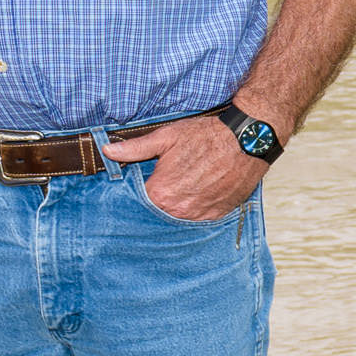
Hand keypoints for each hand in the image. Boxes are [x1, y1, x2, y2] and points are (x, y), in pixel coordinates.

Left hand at [105, 112, 270, 221]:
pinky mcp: (217, 215)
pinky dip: (194, 210)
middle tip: (162, 187)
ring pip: (177, 219)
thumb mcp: (167, 137)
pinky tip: (196, 196)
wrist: (248, 140)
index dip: (136, 195)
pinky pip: (198, 220)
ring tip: (180, 191)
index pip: (137, 203)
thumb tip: (107, 150)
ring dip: (175, 209)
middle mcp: (178, 209)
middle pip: (157, 214)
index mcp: (161, 192)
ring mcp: (199, 215)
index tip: (138, 188)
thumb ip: (135, 148)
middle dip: (156, 203)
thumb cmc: (207, 136)